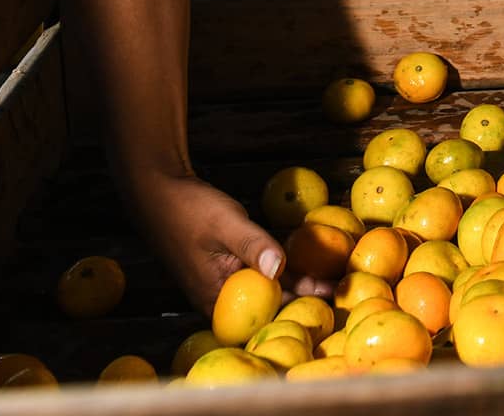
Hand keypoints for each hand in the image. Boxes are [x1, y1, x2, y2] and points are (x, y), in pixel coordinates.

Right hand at [123, 168, 329, 312]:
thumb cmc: (189, 209)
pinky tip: (309, 264)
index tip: (333, 300)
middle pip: (270, 303)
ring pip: (269, 288)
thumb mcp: (226, 225)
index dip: (301, 307)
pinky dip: (285, 270)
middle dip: (306, 297)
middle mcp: (222, 298)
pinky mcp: (228, 269)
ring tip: (335, 278)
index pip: (267, 311)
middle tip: (345, 288)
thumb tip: (280, 269)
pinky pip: (261, 274)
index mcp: (218, 298)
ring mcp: (225, 284)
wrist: (158, 191)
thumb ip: (254, 246)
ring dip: (299, 282)